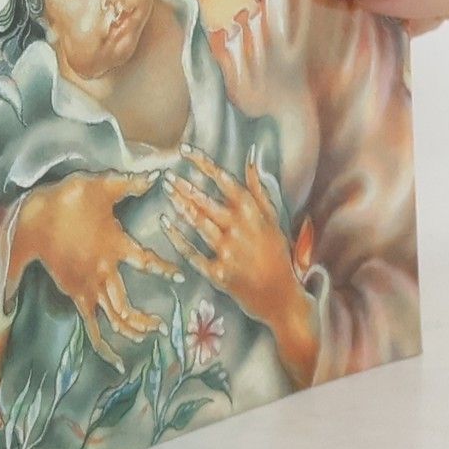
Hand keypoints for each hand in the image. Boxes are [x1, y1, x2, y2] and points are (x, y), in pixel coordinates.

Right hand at [8, 170, 181, 369]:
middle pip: (128, 305)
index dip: (164, 270)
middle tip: (162, 325)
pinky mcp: (76, 295)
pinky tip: (117, 361)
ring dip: (132, 330)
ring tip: (148, 334)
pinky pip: (93, 327)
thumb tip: (157, 176)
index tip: (180, 277)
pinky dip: (104, 346)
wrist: (32, 221)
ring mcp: (88, 287)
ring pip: (114, 318)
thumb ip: (130, 184)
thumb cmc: (67, 201)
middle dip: (146, 319)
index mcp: (114, 246)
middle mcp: (104, 272)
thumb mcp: (100, 186)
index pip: (147, 262)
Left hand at [163, 146, 317, 386]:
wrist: (281, 298)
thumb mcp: (274, 219)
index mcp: (253, 213)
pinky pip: (192, 252)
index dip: (202, 163)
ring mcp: (227, 251)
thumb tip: (251, 156)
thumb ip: (259, 188)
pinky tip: (166, 223)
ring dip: (179, 205)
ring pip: (197, 222)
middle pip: (205, 201)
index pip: (224, 179)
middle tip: (167, 175)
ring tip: (166, 191)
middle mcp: (239, 229)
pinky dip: (177, 237)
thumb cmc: (277, 254)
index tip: (184, 150)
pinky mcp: (217, 273)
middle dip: (183, 186)